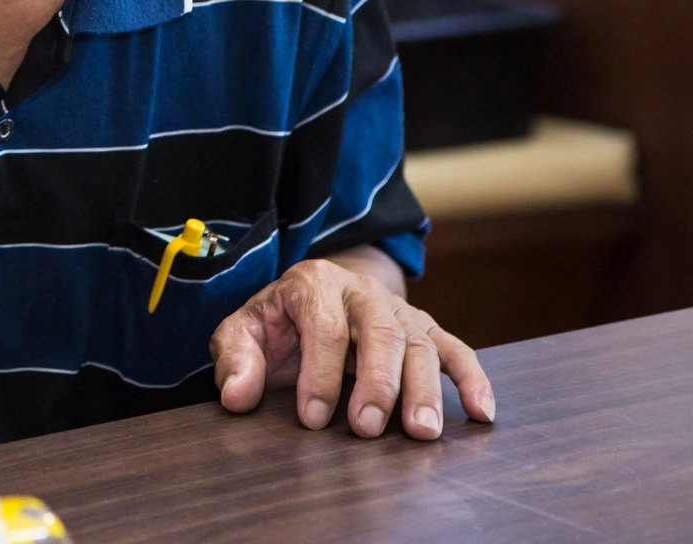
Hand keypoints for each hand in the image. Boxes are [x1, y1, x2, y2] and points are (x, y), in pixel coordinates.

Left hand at [209, 251, 494, 439]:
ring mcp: (400, 311)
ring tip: (422, 432)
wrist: (314, 297)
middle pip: (380, 333)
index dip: (319, 374)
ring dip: (425, 389)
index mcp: (315, 285)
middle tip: (366, 429)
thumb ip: (235, 358)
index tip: (313, 418)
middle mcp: (363, 293)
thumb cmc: (278, 322)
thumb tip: (236, 397)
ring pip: (420, 344)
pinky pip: (457, 350)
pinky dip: (473, 380)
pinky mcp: (426, 331)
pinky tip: (481, 414)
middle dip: (376, 383)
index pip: (324, 327)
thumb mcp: (244, 329)